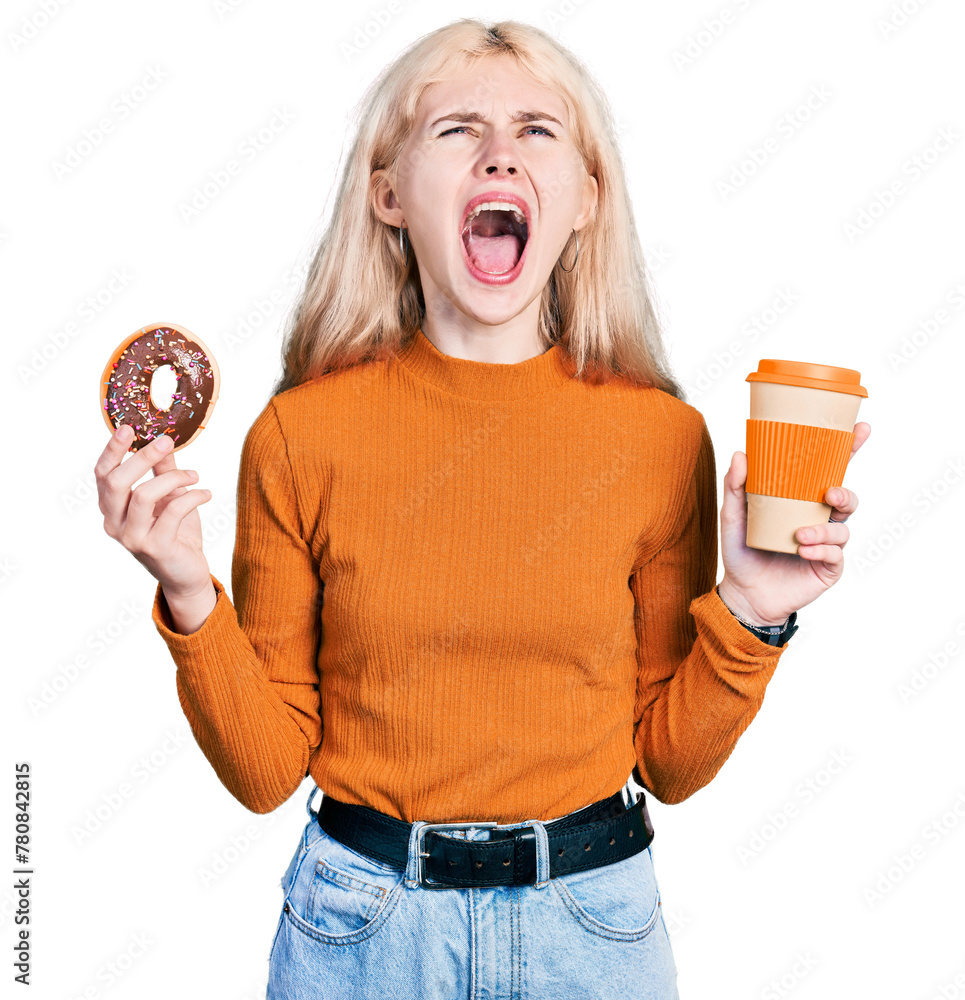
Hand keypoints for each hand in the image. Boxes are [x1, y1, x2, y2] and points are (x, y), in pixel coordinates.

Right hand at [95, 425, 212, 599]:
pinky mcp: (155, 548)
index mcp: (112, 508)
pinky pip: (172, 511)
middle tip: (167, 441)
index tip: (129, 427)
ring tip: (195, 476)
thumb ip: (163, 471)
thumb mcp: (169, 496)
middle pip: (116, 482)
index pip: (102, 474)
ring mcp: (132, 538)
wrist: (187, 574)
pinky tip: (206, 494)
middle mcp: (114, 524)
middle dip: (142, 456)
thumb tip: (164, 440)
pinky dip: (192, 497)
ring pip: (143, 495)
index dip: (113, 450)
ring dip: (174, 478)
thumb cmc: (176, 532)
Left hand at [717, 422, 870, 625]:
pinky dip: (821, 550)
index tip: (860, 430)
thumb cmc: (741, 550)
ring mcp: (826, 543)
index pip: (828, 472)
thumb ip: (736, 486)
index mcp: (800, 501)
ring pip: (842, 528)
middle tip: (830, 493)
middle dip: (844, 493)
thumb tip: (741, 454)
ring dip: (824, 530)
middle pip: (847, 498)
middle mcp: (818, 519)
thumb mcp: (733, 515)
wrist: (742, 592)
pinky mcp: (827, 567)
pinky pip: (835, 554)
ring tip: (799, 536)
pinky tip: (802, 551)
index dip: (848, 450)